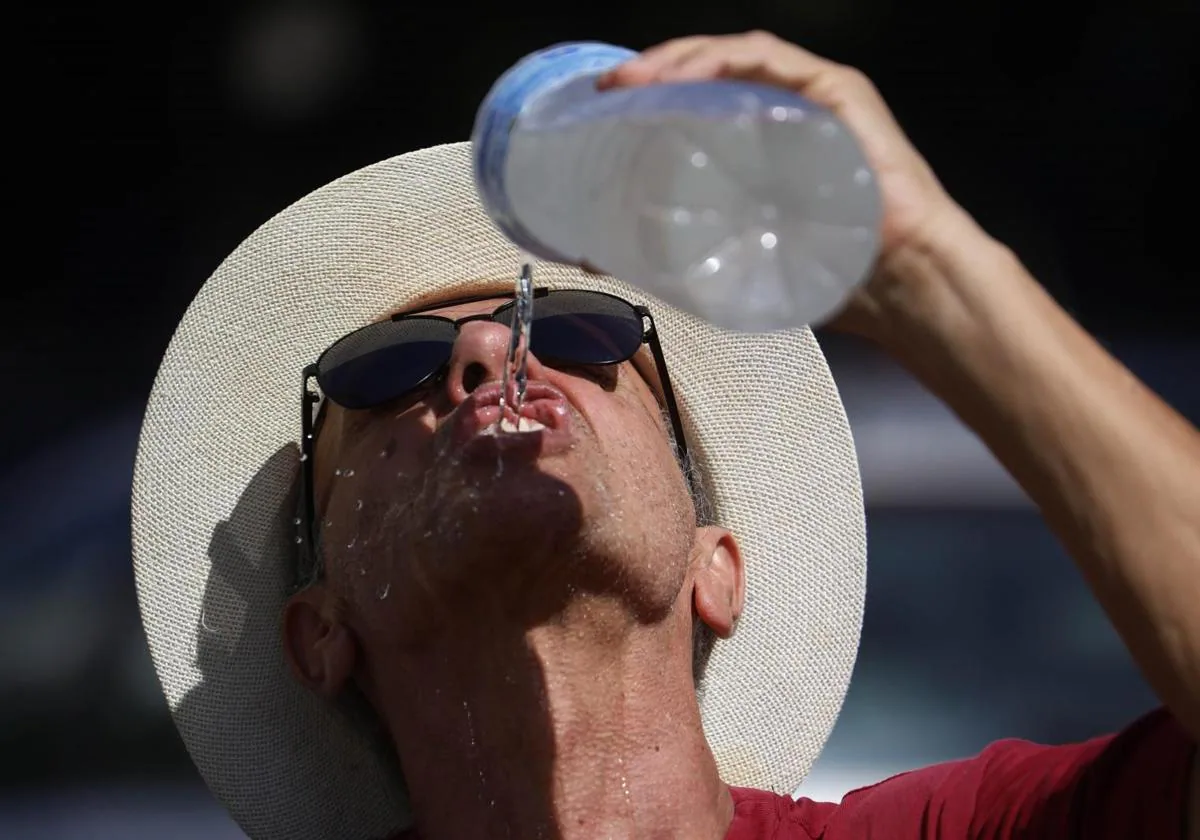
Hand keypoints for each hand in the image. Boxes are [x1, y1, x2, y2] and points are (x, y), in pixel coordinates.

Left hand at [598, 31, 979, 337]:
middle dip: (654, 72)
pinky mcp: (838, 91)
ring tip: (637, 77)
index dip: (650, 96)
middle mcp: (785, 111)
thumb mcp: (742, 258)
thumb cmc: (831, 274)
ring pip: (736, 56)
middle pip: (710, 73)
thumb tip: (607, 261)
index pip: (699, 101)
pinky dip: (724, 59)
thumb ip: (689, 250)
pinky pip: (772, 59)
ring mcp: (813, 96)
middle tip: (609, 88)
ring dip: (680, 59)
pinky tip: (687, 74)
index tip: (605, 107)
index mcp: (762, 143)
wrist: (902, 282)